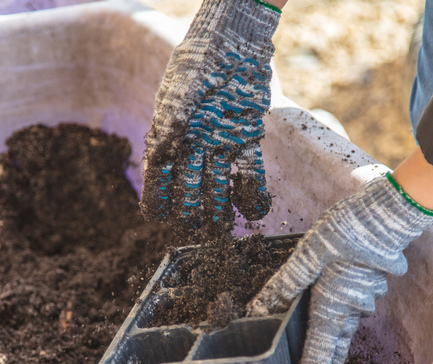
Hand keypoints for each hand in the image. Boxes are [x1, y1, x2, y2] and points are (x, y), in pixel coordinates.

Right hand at [140, 0, 280, 231]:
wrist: (236, 40)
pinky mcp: (246, 139)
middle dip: (192, 209)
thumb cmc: (201, 60)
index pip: (159, 174)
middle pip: (190, 184)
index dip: (157, 197)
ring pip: (219, 183)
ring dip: (221, 206)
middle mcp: (193, 144)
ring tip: (225, 226)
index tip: (160, 218)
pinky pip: (249, 171)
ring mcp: (220, 143)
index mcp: (170, 134)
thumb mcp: (180, 91)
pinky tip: (254, 209)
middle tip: (197, 229)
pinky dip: (252, 191)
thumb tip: (154, 159)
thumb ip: (170, 124)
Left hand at [247, 173, 432, 363]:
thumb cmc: (347, 232)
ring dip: (327, 340)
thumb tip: (259, 308)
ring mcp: (362, 300)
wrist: (385, 215)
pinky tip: (327, 305)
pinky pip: (350, 312)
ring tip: (309, 342)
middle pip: (332, 350)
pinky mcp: (366, 287)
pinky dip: (337, 317)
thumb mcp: (308, 254)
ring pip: (342, 331)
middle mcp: (349, 310)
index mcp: (331, 306)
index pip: (318, 359)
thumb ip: (285, 283)